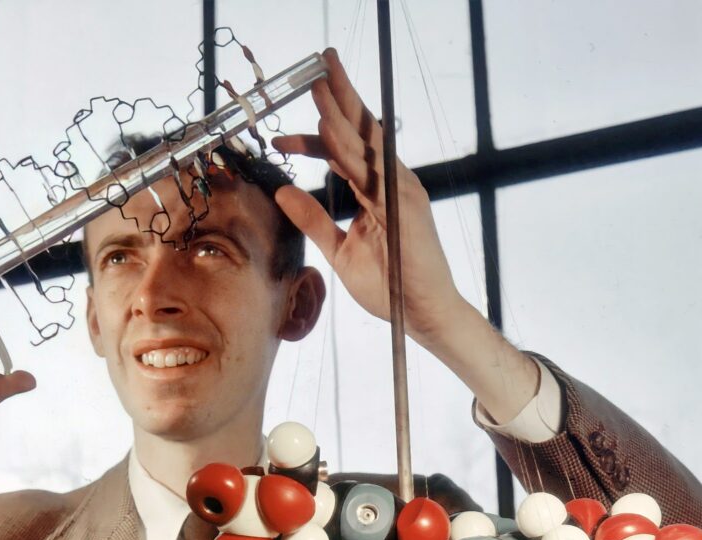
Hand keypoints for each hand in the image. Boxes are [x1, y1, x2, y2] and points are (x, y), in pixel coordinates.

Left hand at [273, 48, 464, 343]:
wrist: (422, 313)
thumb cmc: (390, 283)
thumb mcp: (339, 249)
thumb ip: (313, 219)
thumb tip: (282, 192)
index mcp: (378, 189)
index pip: (345, 151)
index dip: (313, 139)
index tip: (279, 139)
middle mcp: (392, 182)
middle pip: (363, 130)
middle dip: (340, 96)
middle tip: (320, 64)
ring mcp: (401, 190)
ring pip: (365, 143)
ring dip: (340, 112)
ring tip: (319, 83)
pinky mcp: (403, 206)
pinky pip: (370, 172)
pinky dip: (349, 149)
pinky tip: (328, 130)